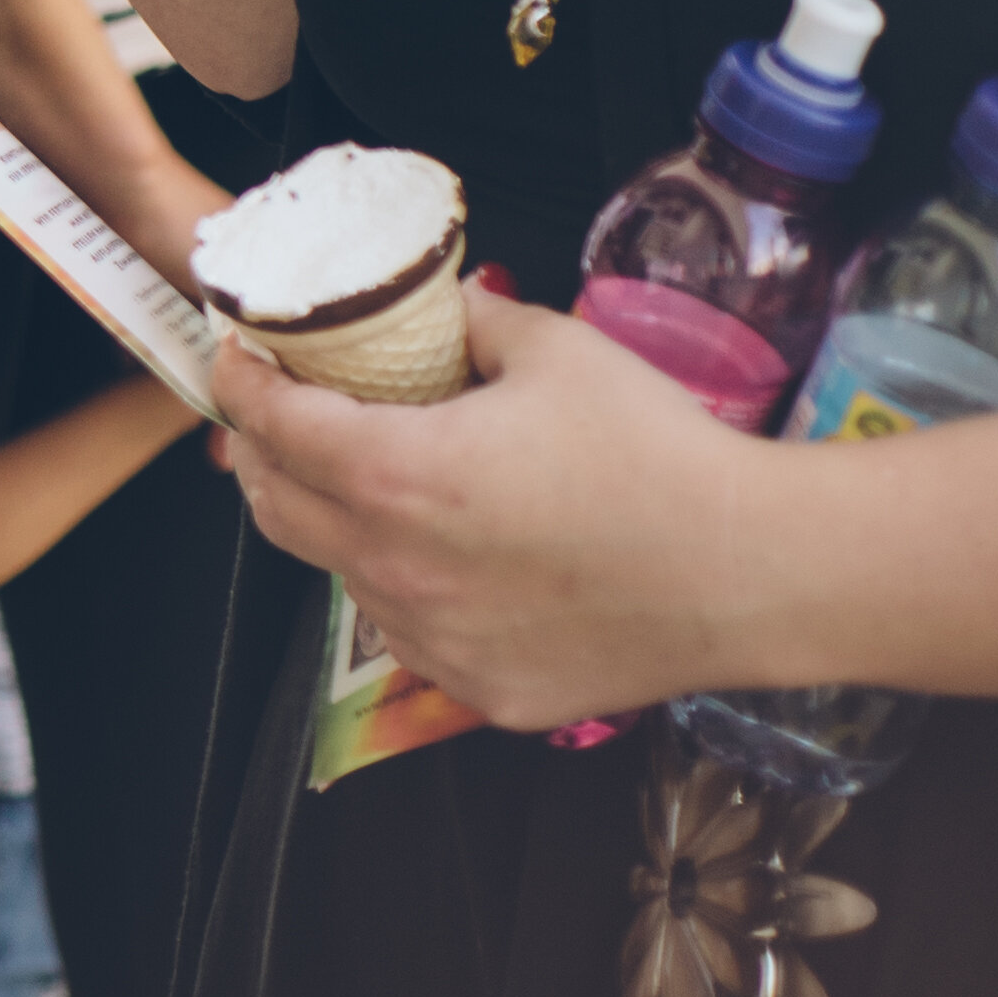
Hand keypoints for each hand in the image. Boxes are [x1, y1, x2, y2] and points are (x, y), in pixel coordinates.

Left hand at [223, 281, 795, 729]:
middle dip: (264, 456)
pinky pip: (412, 636)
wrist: (758, 572)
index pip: (271, 423)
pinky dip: (408, 592)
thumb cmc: (661, 456)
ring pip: (343, 575)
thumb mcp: (555, 351)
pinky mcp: (481, 689)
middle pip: (277, 507)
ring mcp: (433, 639)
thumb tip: (435, 307)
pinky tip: (453, 562)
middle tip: (281, 419)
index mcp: (394, 474)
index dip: (242, 382)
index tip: (239, 359)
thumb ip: (470, 323)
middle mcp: (393, 565)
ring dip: (339, 527)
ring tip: (377, 488)